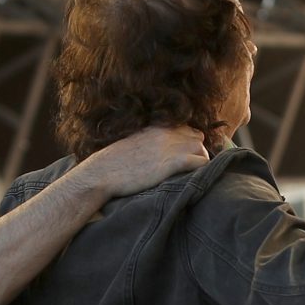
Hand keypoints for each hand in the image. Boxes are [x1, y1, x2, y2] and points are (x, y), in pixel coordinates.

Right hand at [78, 124, 210, 196]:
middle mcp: (166, 133)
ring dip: (199, 161)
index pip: (186, 128)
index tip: (185, 155)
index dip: (189, 143)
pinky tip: (190, 177)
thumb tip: (156, 153)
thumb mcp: (134, 144)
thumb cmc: (114, 163)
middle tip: (189, 167)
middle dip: (197, 151)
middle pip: (197, 138)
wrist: (102, 172)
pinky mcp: (172, 162)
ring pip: (201, 149)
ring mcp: (169, 146)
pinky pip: (200, 161)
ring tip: (189, 174)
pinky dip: (200, 169)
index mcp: (156, 127)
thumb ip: (149, 141)